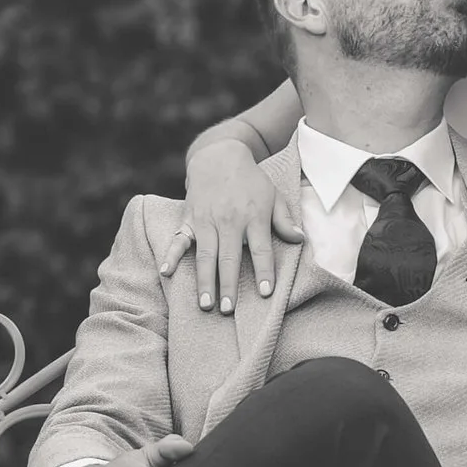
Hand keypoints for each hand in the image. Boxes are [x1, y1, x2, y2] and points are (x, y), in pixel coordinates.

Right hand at [161, 132, 302, 314]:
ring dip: (204, 281)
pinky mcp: (189, 219)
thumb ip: (284, 220)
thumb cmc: (251, 181)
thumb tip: (300, 239)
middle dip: (228, 285)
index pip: (261, 250)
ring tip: (205, 305)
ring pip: (205, 255)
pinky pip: (178, 240)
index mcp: (253, 217)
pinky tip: (166, 273)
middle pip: (229, 257)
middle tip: (227, 310)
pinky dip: (171, 255)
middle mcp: (229, 221)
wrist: (219, 156)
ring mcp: (206, 221)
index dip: (264, 271)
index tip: (265, 293)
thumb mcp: (273, 195)